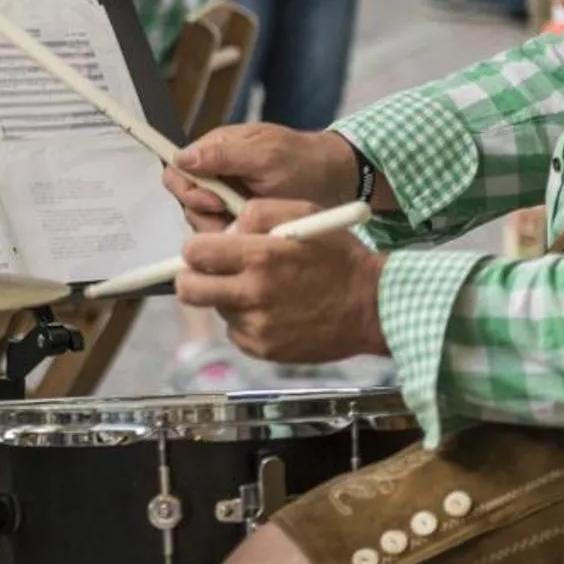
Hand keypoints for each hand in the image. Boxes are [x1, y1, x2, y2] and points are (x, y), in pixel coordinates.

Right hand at [165, 123, 358, 232]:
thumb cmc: (304, 161)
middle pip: (186, 201)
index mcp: (216, 152)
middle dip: (208, 214)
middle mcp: (216, 177)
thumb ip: (223, 154)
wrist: (338, 183)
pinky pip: (223, 237)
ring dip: (224, 230)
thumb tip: (182, 157)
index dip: (188, 189)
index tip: (215, 201)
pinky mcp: (240, 223)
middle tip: (237, 218)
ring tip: (254, 228)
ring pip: (202, 223)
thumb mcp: (266, 154)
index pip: (178, 170)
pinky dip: (237, 241)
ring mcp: (228, 201)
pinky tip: (258, 238)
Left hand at [177, 197, 388, 364]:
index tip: (208, 250)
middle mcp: (253, 293)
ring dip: (229, 298)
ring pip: (217, 309)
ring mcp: (258, 326)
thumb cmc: (339, 257)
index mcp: (259, 256)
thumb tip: (225, 230)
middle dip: (194, 277)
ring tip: (263, 290)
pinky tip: (275, 311)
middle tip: (213, 273)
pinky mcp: (266, 350)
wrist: (374, 306)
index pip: (194, 252)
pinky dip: (247, 321)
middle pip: (189, 289)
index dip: (197, 248)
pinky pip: (237, 333)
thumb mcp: (303, 214)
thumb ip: (256, 213)